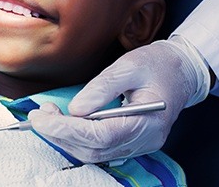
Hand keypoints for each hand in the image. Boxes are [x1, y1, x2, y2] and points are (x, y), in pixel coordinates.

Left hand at [28, 36, 209, 162]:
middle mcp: (143, 140)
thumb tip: (75, 109)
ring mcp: (138, 144)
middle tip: (38, 115)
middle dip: (60, 134)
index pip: (100, 136)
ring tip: (46, 116)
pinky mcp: (130, 140)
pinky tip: (62, 123)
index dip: (67, 129)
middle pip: (94, 149)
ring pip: (94, 153)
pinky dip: (76, 139)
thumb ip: (102, 88)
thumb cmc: (156, 65)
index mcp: (148, 122)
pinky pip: (99, 148)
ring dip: (65, 138)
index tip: (41, 117)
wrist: (179, 71)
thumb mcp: (129, 66)